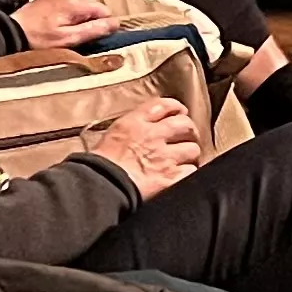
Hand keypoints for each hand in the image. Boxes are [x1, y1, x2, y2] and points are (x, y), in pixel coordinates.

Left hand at [14, 0, 111, 50]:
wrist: (8, 32)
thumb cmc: (39, 39)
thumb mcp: (68, 38)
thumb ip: (93, 30)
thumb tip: (116, 23)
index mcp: (75, 3)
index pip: (104, 10)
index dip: (104, 25)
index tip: (94, 37)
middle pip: (91, 8)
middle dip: (89, 22)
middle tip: (76, 38)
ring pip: (79, 7)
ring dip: (77, 19)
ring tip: (65, 33)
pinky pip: (66, 5)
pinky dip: (66, 15)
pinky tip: (55, 26)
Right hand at [86, 98, 204, 195]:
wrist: (99, 186)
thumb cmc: (97, 165)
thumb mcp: (111, 135)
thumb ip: (131, 128)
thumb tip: (144, 126)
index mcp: (135, 123)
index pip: (164, 105)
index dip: (177, 108)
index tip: (180, 113)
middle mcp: (154, 136)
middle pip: (186, 125)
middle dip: (189, 131)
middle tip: (187, 139)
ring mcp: (165, 158)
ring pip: (193, 149)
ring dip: (190, 155)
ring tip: (185, 160)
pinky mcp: (171, 178)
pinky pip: (191, 171)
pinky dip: (189, 173)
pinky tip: (182, 176)